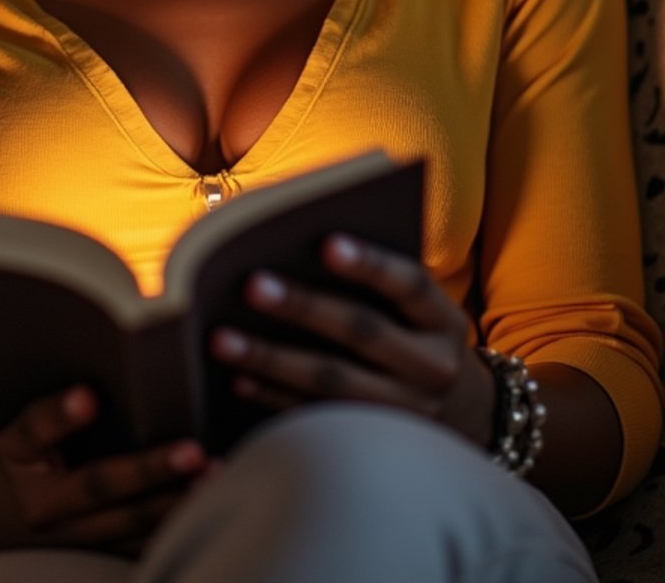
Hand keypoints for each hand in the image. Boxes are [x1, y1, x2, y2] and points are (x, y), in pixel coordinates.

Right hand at [0, 384, 218, 559]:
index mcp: (41, 501)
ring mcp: (93, 550)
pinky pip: (150, 544)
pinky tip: (210, 501)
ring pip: (142, 530)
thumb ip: (47, 420)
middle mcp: (67, 532)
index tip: (98, 403)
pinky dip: (180, 524)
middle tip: (197, 453)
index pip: (82, 475)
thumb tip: (88, 396)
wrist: (6, 529)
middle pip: (119, 504)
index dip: (90, 439)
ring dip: (182, 504)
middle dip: (159, 476)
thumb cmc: (17, 469)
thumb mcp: (14, 441)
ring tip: (217, 474)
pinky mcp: (112, 557)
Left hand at [209, 233, 496, 448]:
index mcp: (443, 321)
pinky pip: (317, 419)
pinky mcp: (374, 444)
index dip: (369, 263)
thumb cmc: (417, 336)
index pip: (410, 284)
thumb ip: (377, 281)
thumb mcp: (419, 310)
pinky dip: (274, 399)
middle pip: (362, 333)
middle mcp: (434, 369)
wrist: (465, 416)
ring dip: (272, 359)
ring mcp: (405, 414)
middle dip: (303, 307)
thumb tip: (298, 242)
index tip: (325, 242)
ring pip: (332, 383)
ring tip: (221, 338)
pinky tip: (238, 380)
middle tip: (250, 285)